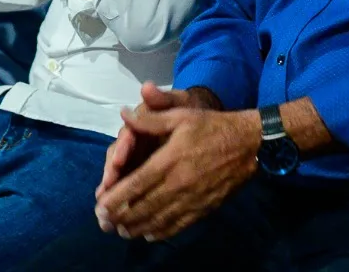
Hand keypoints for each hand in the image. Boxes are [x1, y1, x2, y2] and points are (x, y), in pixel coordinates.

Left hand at [95, 104, 259, 241]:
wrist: (248, 144)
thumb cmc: (211, 126)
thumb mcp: (181, 115)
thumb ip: (150, 119)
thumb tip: (123, 114)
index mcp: (169, 160)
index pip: (136, 184)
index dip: (116, 198)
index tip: (100, 206)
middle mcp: (178, 183)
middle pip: (143, 207)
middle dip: (120, 217)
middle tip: (104, 222)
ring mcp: (191, 199)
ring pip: (158, 219)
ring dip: (137, 227)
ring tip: (121, 231)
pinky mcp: (203, 208)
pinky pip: (178, 225)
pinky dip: (161, 232)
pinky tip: (149, 234)